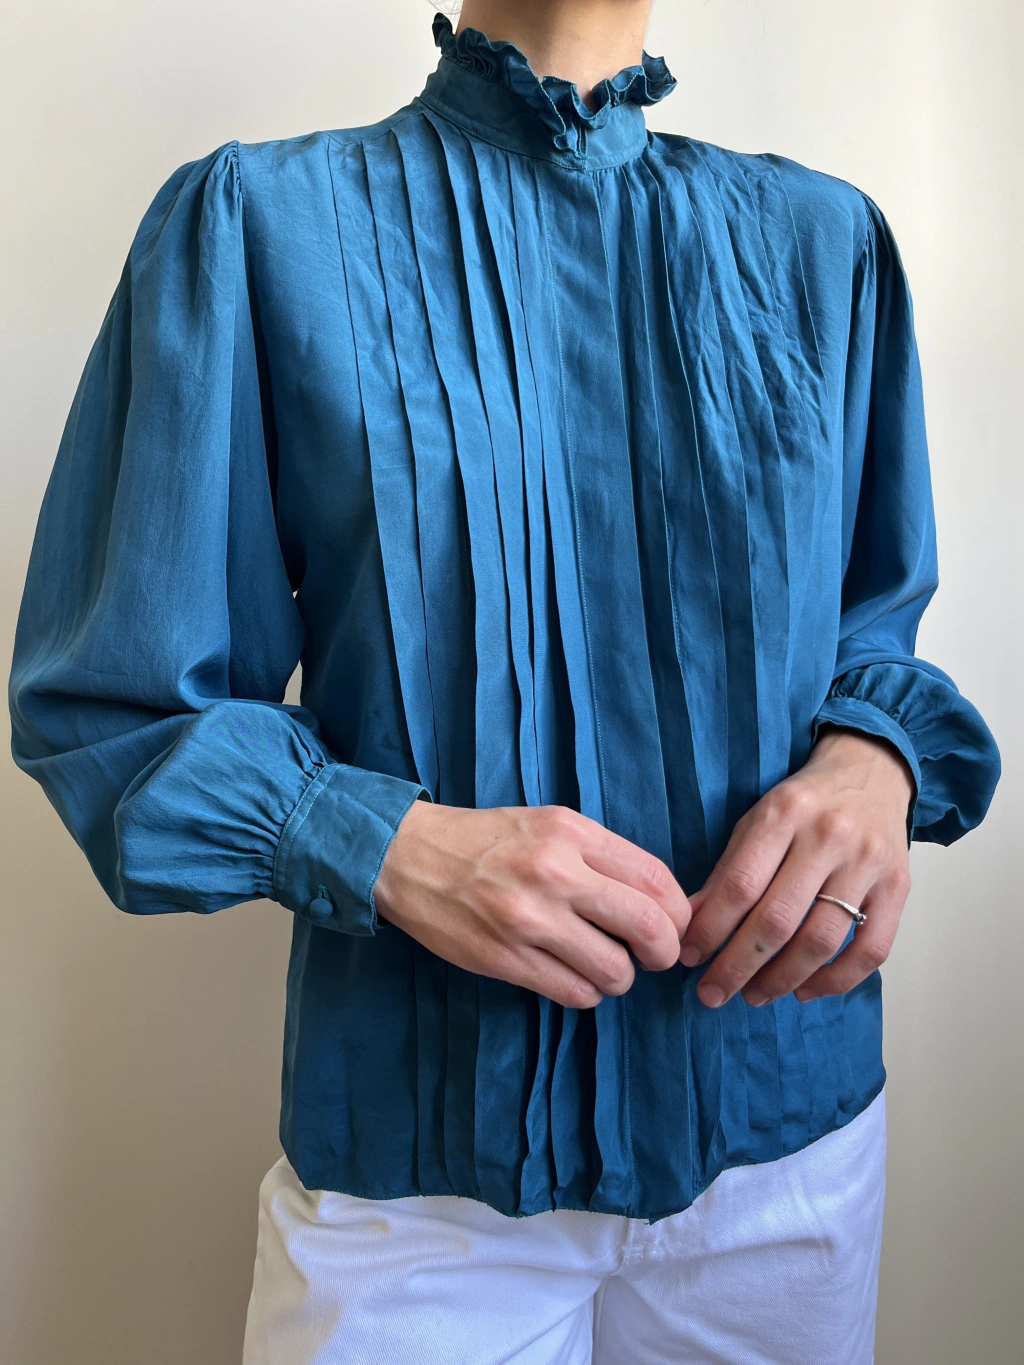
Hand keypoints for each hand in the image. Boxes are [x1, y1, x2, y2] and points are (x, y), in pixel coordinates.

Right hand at [373, 803, 691, 1008]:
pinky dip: (585, 992)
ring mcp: (527, 919)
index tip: (672, 924)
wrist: (407, 856)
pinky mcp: (503, 958)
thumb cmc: (487, 840)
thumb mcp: (549, 823)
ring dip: (619, 977)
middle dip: (663, 952)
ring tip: (602, 964)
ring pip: (614, 971)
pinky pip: (574, 992)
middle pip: (648, 927)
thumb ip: (601, 855)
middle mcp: (554, 873)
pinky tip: (571, 974)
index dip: (679, 912)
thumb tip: (658, 901)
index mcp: (570, 833)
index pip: (657, 879)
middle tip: (652, 956)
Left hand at [677, 729, 913, 1009]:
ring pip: (821, 940)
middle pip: (778, 919)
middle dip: (738, 965)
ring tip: (753, 995)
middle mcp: (829, 837)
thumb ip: (727, 871)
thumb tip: (692, 925)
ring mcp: (868, 863)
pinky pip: (870, 951)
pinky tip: (805, 991)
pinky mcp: (898, 887)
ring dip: (781, 979)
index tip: (689, 957)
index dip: (711, 928)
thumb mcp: (756, 820)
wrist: (871, 773)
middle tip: (712, 993)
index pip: (740, 885)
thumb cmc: (805, 803)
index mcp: (784, 814)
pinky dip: (835, 981)